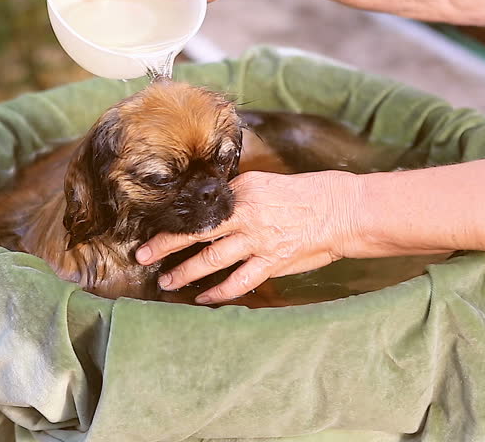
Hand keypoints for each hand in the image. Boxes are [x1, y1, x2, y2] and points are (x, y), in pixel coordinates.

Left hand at [135, 171, 365, 303]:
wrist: (340, 209)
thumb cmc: (304, 194)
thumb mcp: (263, 186)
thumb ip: (236, 200)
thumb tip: (211, 213)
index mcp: (240, 193)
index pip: (199, 209)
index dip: (173, 222)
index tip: (151, 230)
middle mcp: (244, 215)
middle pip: (196, 232)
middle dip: (166, 246)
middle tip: (143, 256)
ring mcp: (257, 241)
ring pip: (212, 259)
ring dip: (186, 272)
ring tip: (168, 282)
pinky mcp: (271, 261)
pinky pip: (239, 281)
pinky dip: (220, 291)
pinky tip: (204, 298)